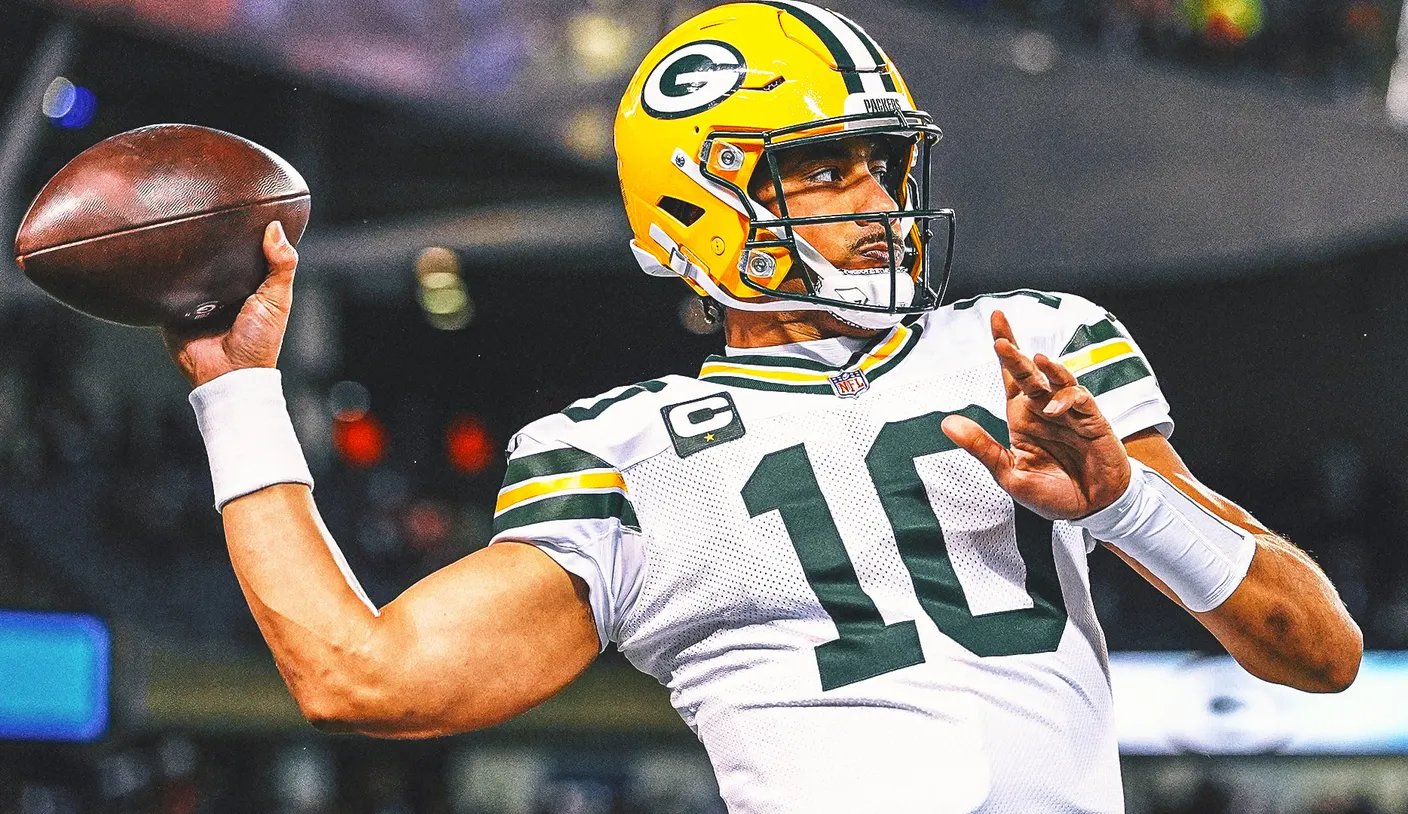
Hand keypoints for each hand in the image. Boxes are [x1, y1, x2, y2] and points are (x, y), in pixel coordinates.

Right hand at [163, 221, 297, 387]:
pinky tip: (154, 252)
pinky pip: (162, 284)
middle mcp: (221, 286)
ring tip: (173, 221)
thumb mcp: (277, 300)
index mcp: (248, 283)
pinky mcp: (171, 306)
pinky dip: (159, 272)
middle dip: (206, 236)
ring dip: (181, 252)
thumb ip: (281, 266)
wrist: (226, 375)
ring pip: (186, 266)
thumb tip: (275, 227)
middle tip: (198, 205)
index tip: (237, 203)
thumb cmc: (259, 341)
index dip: (242, 229)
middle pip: (212, 254)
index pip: (243, 248)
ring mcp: (195, 295)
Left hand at [941, 309, 1130, 519]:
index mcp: (1022, 417)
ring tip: (1034, 360)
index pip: (1010, 376)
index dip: (1005, 348)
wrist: (1092, 509)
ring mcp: (1068, 413)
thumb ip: (981, 447)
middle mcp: (1043, 409)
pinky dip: (1067, 398)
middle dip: (1015, 353)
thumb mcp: (1009, 474)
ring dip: (1046, 369)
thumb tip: (947, 424)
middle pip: (1028, 372)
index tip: (996, 319)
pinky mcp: (1092, 421)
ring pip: (1056, 379)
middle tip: (1000, 342)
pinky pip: (1080, 398)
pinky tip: (1053, 407)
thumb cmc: (1053, 492)